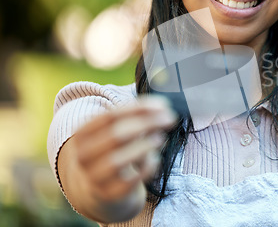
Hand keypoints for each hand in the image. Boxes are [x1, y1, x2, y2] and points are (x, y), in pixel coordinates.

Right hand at [58, 95, 176, 222]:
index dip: (138, 109)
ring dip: (144, 146)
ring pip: (118, 160)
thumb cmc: (118, 151)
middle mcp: (84, 156)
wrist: (105, 190)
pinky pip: (130, 180)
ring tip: (161, 139)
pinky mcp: (109, 194)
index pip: (110, 117)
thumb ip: (139, 117)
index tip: (163, 106)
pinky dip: (147, 167)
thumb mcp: (122, 131)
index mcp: (83, 134)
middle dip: (146, 124)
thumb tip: (163, 108)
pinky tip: (155, 159)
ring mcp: (94, 177)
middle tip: (170, 119)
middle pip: (116, 136)